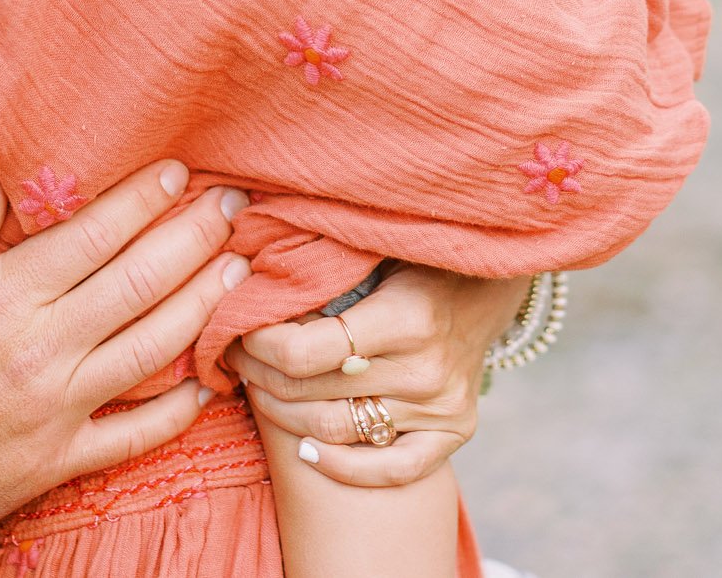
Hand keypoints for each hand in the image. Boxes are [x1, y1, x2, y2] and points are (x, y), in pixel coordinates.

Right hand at [0, 160, 249, 549]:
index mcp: (3, 300)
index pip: (94, 236)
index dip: (144, 200)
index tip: (180, 173)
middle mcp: (41, 352)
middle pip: (140, 283)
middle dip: (195, 239)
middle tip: (234, 206)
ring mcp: (57, 411)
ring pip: (152, 351)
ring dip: (202, 305)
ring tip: (237, 270)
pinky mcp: (58, 463)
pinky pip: (133, 438)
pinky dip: (176, 414)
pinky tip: (206, 386)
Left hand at [226, 265, 529, 487]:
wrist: (485, 282)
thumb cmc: (414, 258)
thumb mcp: (371, 249)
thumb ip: (321, 269)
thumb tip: (244, 280)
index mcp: (405, 317)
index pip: (304, 352)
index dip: (256, 344)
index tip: (237, 328)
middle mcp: (425, 370)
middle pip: (312, 393)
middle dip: (260, 374)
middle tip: (237, 356)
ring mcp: (441, 407)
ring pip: (336, 431)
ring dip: (282, 414)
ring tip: (260, 387)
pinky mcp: (454, 432)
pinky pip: (390, 470)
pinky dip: (342, 468)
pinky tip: (307, 451)